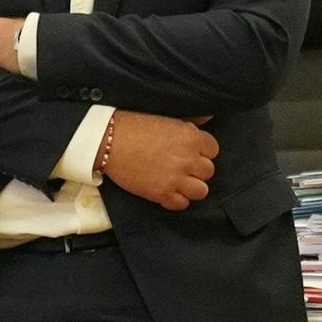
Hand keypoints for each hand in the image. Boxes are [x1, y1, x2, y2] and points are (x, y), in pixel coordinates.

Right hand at [98, 112, 215, 210]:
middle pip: (208, 171)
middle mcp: (188, 159)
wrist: (108, 140)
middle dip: (197, 169)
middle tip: (183, 166)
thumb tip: (207, 119)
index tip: (192, 152)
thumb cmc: (134, 125)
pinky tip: (168, 191)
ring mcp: (176, 178)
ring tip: (179, 181)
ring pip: (201, 191)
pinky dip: (176, 199)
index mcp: (190, 137)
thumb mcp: (167, 117)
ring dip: (191, 186)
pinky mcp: (161, 193)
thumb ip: (190, 122)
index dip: (202, 151)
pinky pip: (181, 204)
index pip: (213, 150)